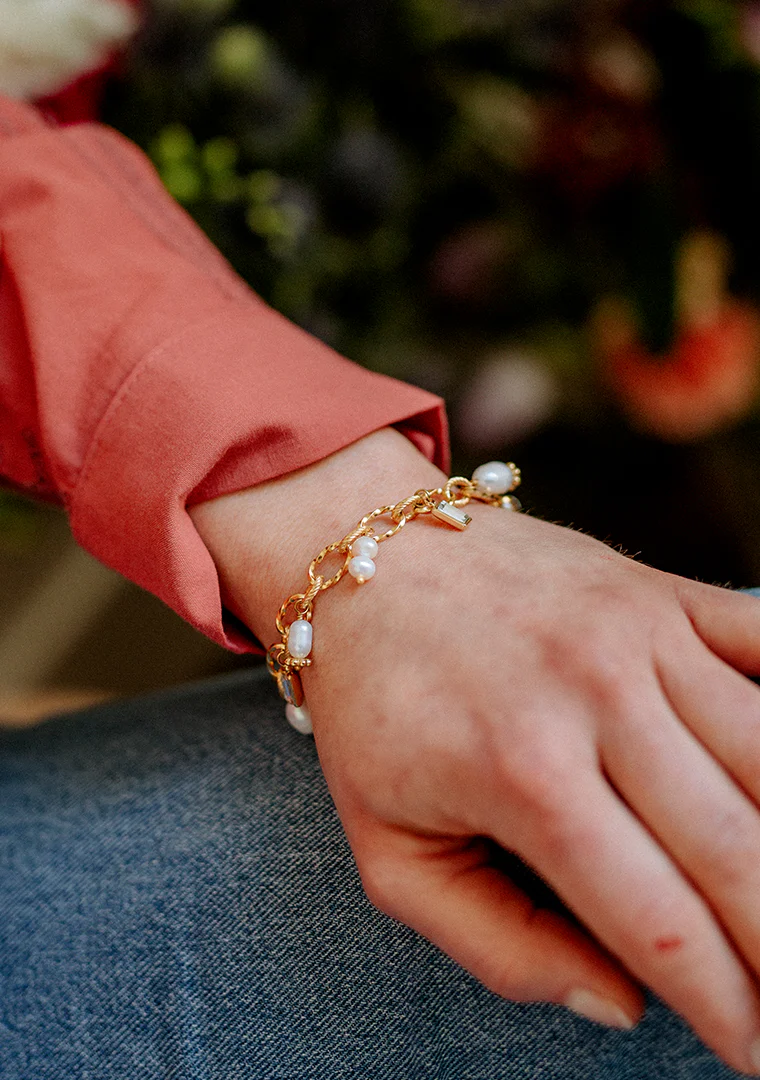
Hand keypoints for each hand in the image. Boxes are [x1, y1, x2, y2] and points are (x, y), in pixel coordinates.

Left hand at [191, 429, 759, 1074]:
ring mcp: (640, 632)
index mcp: (522, 772)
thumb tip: (620, 1003)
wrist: (365, 560)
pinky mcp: (663, 593)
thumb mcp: (390, 850)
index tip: (755, 1053)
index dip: (726, 1006)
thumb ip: (497, 944)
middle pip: (740, 850)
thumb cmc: (375, 709)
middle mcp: (596, 694)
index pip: (658, 923)